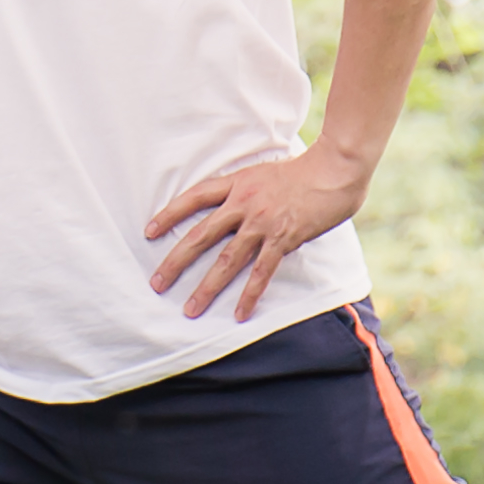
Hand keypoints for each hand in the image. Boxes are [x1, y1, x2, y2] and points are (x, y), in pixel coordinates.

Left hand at [143, 143, 371, 323]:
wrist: (334, 170)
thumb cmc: (303, 171)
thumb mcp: (263, 173)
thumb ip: (245, 191)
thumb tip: (233, 212)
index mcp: (236, 184)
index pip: (193, 198)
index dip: (170, 214)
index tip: (149, 232)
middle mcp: (243, 204)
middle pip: (200, 235)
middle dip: (176, 261)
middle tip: (157, 283)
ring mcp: (262, 223)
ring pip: (226, 260)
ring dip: (207, 287)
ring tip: (190, 309)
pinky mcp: (283, 239)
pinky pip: (261, 272)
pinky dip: (249, 295)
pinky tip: (239, 313)